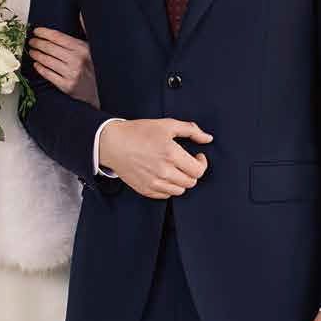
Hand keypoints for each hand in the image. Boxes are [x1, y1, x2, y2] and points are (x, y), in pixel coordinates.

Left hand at [28, 26, 97, 104]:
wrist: (101, 90)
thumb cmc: (95, 67)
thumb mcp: (93, 47)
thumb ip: (86, 30)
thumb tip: (81, 14)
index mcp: (82, 48)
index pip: (58, 37)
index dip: (44, 33)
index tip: (36, 31)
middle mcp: (76, 60)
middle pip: (50, 48)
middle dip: (38, 43)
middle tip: (32, 41)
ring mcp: (71, 74)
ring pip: (47, 61)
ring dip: (36, 55)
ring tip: (32, 51)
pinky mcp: (67, 86)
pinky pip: (48, 75)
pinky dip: (40, 68)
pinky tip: (37, 64)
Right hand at [98, 118, 212, 199]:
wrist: (113, 143)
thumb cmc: (139, 132)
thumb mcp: (167, 125)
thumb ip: (191, 130)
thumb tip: (208, 138)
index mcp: (171, 154)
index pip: (198, 170)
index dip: (202, 163)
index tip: (198, 157)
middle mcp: (164, 171)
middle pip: (191, 182)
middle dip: (193, 172)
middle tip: (187, 163)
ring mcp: (154, 183)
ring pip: (179, 191)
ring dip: (182, 181)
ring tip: (175, 169)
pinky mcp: (145, 190)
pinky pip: (165, 195)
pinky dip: (169, 187)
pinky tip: (164, 175)